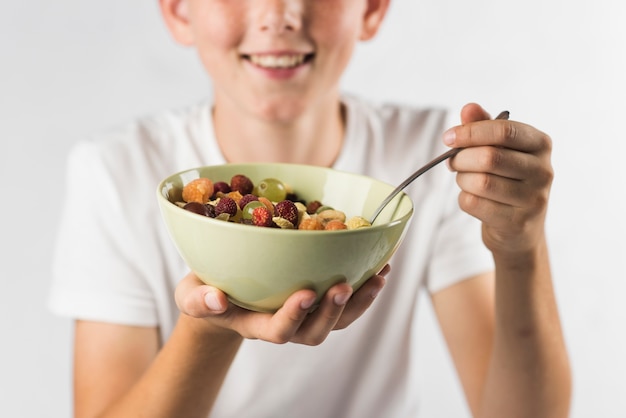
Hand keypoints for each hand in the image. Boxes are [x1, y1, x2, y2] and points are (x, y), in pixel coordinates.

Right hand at [175, 265, 388, 344]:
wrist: (222, 294)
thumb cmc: (206, 293)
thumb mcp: (191, 295)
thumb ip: (199, 300)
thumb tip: (215, 299)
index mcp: (256, 325)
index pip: (279, 331)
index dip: (294, 316)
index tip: (305, 293)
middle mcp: (286, 324)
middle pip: (316, 332)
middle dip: (333, 311)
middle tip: (344, 285)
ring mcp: (305, 315)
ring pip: (338, 320)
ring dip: (360, 301)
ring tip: (379, 277)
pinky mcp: (317, 301)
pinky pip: (346, 302)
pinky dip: (364, 286)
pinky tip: (380, 266)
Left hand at [444, 103, 552, 254]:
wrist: (519, 228)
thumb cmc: (507, 180)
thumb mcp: (500, 149)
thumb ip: (484, 126)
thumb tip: (469, 108)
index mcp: (540, 144)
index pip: (504, 131)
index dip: (471, 132)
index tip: (448, 137)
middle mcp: (543, 170)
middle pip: (489, 157)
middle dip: (461, 159)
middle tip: (453, 162)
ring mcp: (533, 199)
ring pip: (481, 182)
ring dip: (462, 180)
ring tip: (464, 180)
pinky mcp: (517, 222)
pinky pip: (475, 204)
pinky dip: (464, 199)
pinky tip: (472, 198)